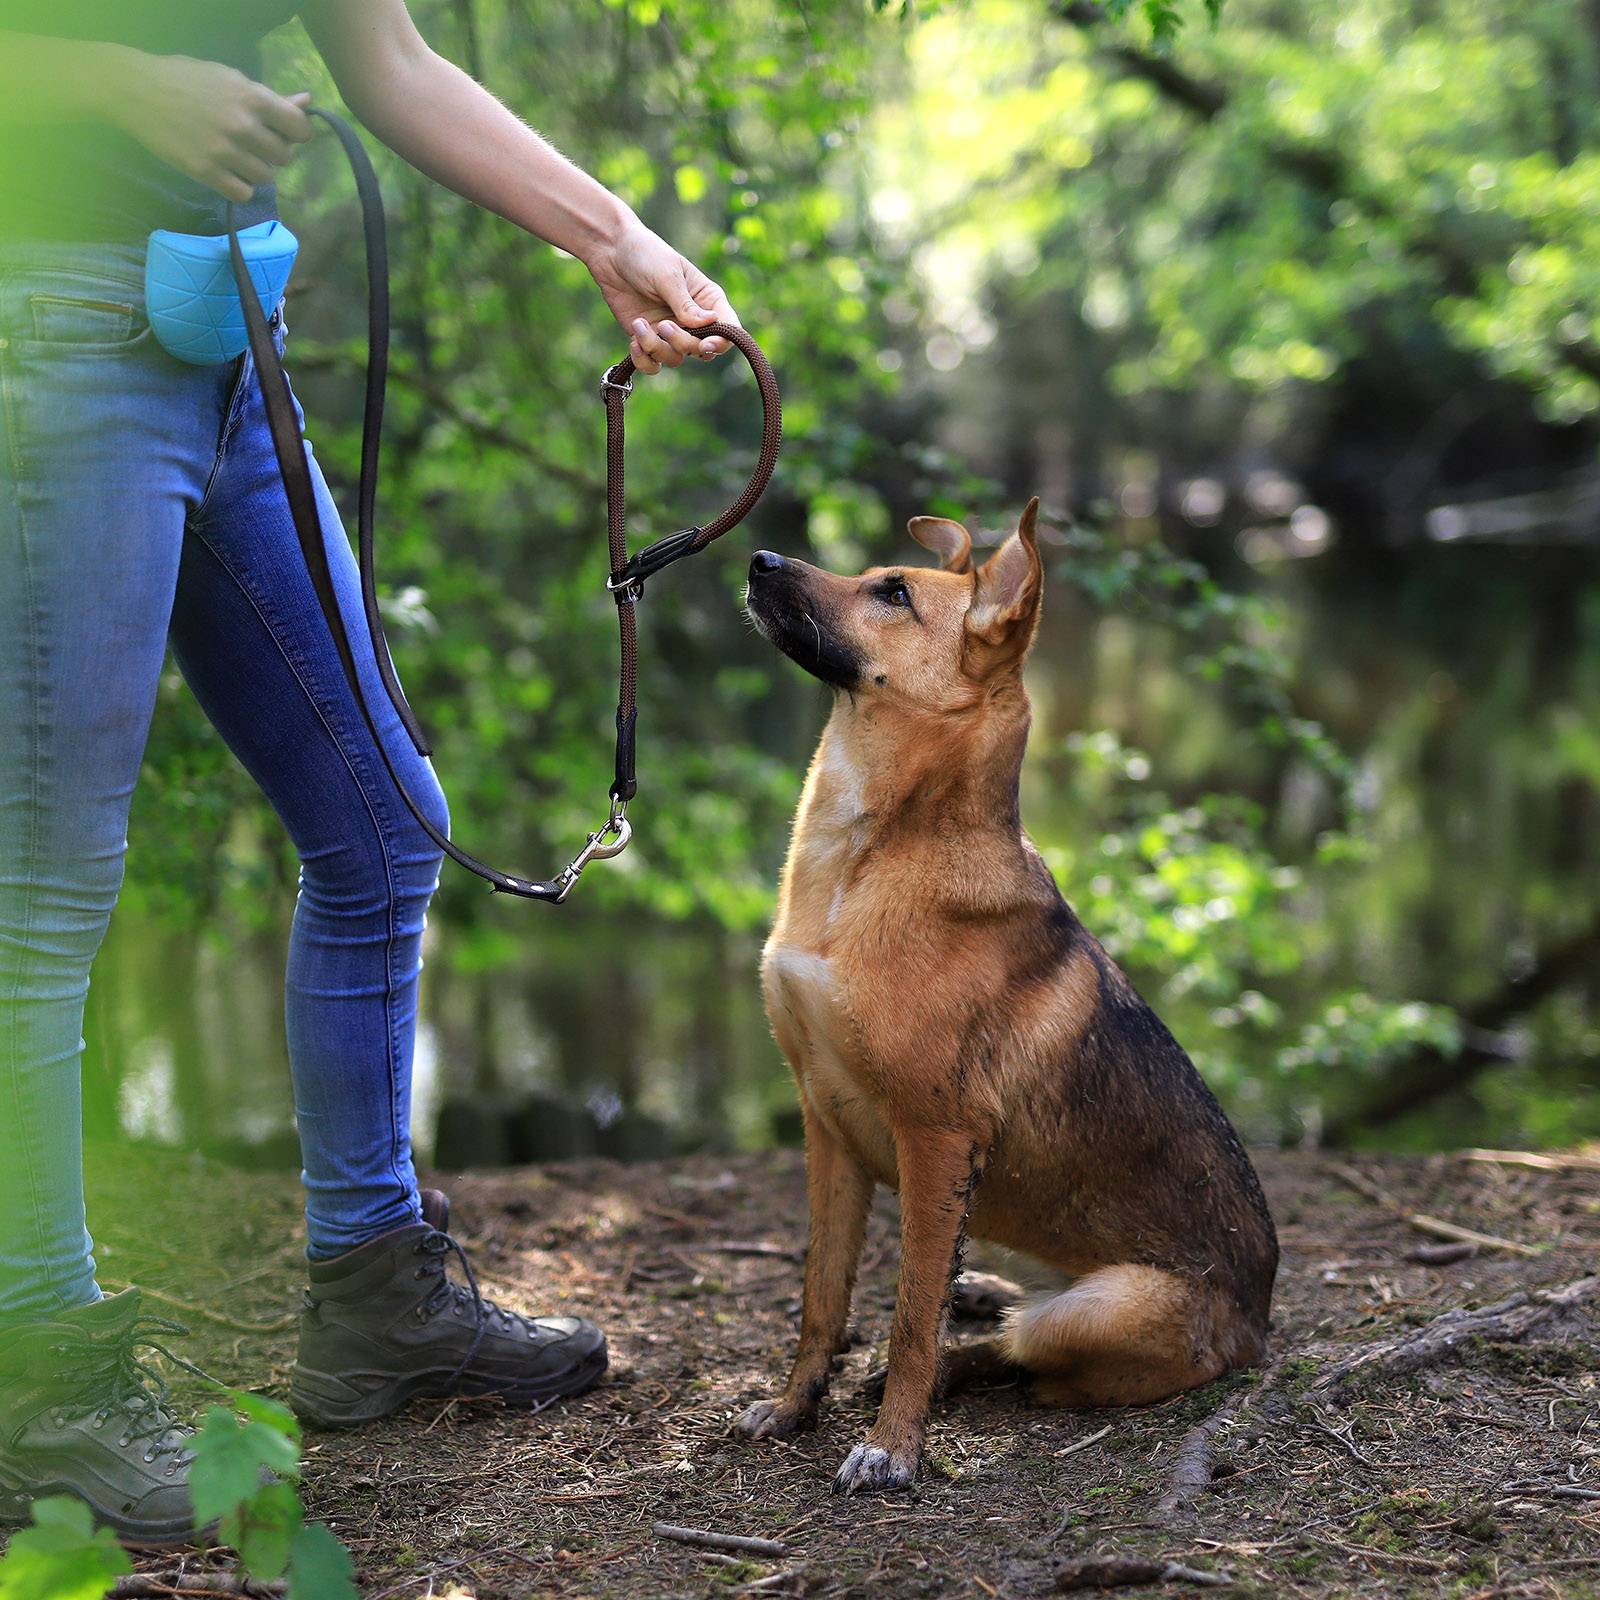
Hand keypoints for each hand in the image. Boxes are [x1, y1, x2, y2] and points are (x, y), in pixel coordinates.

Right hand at [106, 50, 312, 203]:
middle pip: (283, 157)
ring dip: (255, 170)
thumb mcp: (229, 78)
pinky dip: (239, 187)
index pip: (299, 128)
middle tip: (252, 143)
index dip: (296, 133)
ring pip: (265, 177)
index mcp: (252, 97)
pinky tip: (227, 173)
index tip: (284, 133)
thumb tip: (307, 101)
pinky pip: (242, 193)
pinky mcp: (204, 171)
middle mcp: (242, 125)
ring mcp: (223, 150)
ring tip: (236, 156)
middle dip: (272, 152)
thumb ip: (270, 97)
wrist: (135, 89)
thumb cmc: (186, 79)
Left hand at [587, 216, 740, 373]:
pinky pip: (653, 364)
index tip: (705, 344)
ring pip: (676, 358)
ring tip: (640, 325)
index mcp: (707, 299)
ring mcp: (670, 331)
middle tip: (664, 326)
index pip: (728, 329)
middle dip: (683, 343)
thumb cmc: (645, 254)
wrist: (611, 252)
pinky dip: (644, 360)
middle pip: (701, 349)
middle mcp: (693, 320)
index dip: (721, 342)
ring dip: (657, 348)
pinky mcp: (648, 339)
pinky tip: (634, 341)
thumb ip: (686, 304)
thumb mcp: (668, 275)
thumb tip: (712, 323)